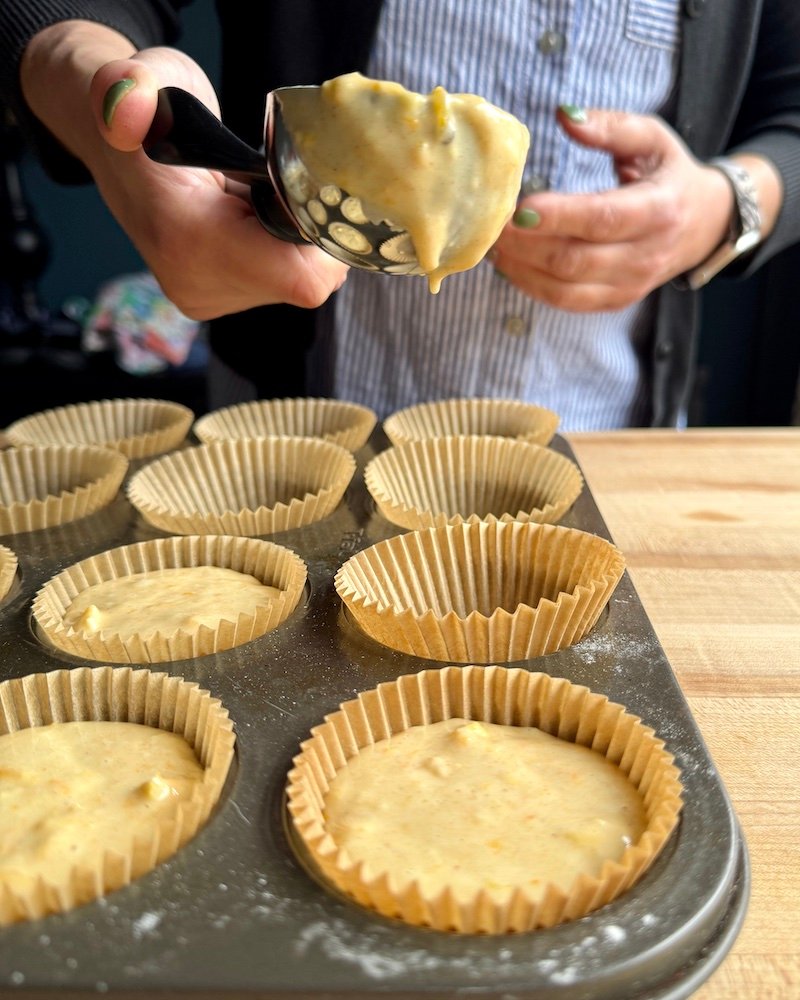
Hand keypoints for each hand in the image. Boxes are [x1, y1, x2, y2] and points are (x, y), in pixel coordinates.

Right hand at [21, 23, 347, 320]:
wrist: (116, 144)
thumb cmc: (145, 107)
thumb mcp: (142, 76)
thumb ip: (133, 85)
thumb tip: (125, 110)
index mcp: (186, 242)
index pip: (302, 278)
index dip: (325, 237)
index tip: (309, 187)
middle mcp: (196, 283)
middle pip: (305, 280)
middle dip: (308, 231)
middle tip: (277, 182)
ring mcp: (205, 297)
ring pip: (296, 281)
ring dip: (291, 236)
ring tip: (253, 196)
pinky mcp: (214, 298)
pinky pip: (279, 280)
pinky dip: (278, 245)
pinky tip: (248, 214)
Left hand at [490, 107, 738, 311]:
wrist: (705, 224)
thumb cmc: (670, 174)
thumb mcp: (653, 139)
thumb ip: (611, 126)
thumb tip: (565, 115)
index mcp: (659, 209)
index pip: (603, 218)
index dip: (558, 217)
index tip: (518, 208)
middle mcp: (646, 255)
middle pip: (575, 260)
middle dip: (526, 245)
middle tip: (492, 225)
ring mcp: (630, 284)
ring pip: (565, 288)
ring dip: (522, 269)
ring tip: (495, 245)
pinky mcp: (615, 301)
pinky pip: (566, 302)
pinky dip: (532, 286)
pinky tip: (511, 265)